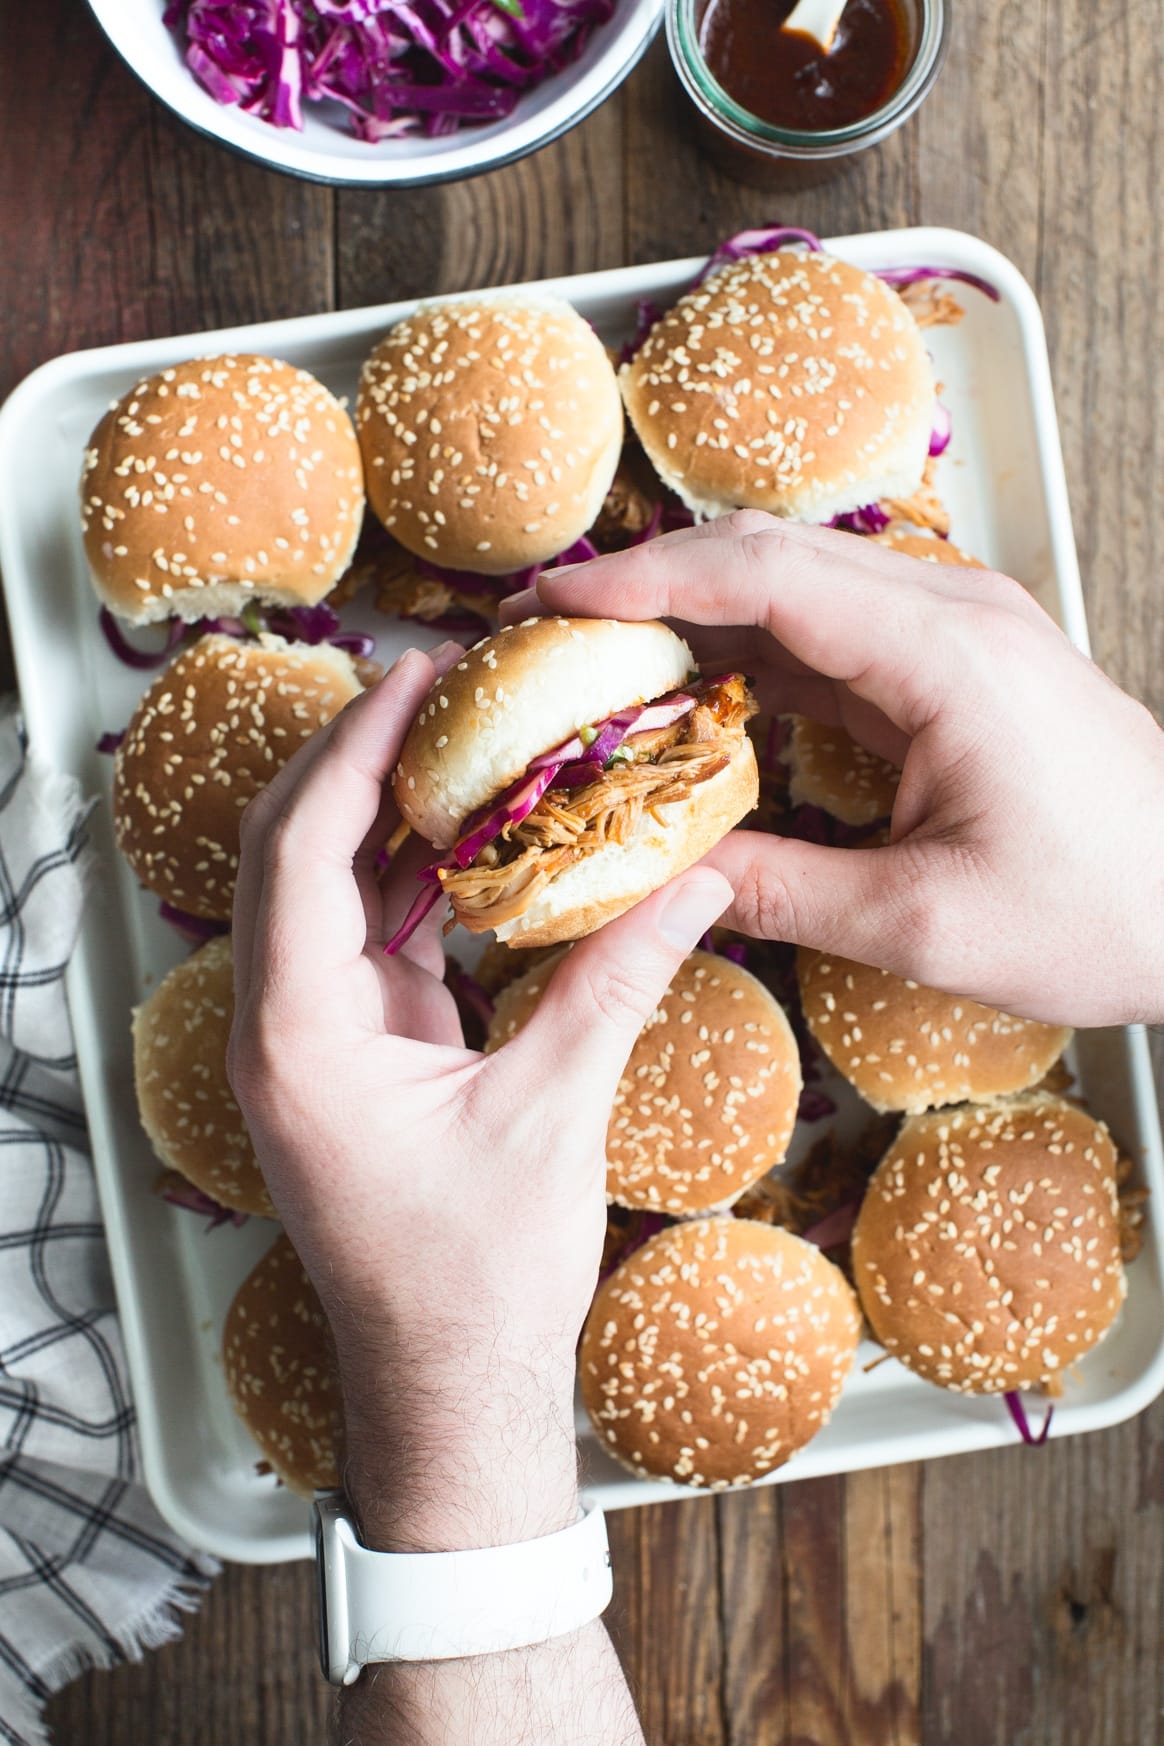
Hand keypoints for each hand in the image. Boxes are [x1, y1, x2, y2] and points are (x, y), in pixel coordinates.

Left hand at [227, 643, 730, 1552]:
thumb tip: (695, 878)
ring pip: (324, 887)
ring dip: (386, 811)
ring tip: (468, 737)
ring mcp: (313, 1040)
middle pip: (292, 851)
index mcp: (302, 1038)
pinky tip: (481, 834)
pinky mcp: (354, 1052)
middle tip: (443, 684)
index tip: (420, 676)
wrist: (449, 1386)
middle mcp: (284, 1028)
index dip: (357, 749)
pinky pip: (368, 935)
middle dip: (360, 759)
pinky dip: (414, 877)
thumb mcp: (553, 1116)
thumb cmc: (480, 1278)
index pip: (300, 850)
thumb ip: (616, 983)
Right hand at [508, 512, 1163, 1027]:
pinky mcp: (963, 664)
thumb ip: (778, 889)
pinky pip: (838, 632)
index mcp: (946, 655)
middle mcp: (955, 613)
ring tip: (602, 663)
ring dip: (700, 615)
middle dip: (654, 582)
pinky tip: (698, 698)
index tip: (553, 599)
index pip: (767, 574)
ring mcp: (964, 630)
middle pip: (775, 556)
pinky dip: (756, 654)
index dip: (647, 577)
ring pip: (802, 586)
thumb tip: (659, 876)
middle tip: (552, 630)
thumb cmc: (1099, 914)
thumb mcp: (921, 923)